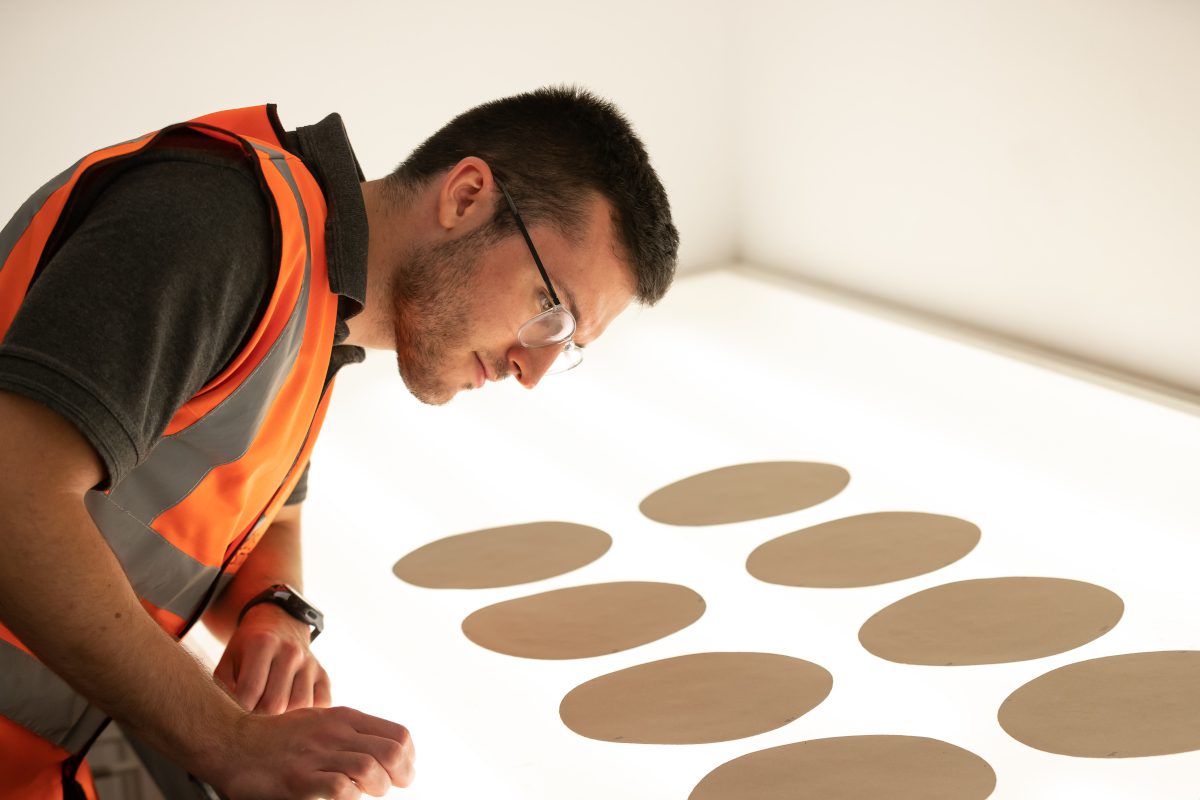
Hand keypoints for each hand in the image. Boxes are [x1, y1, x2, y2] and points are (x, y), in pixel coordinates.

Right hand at [204, 706, 414, 799]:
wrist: (230, 741)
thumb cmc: (278, 738)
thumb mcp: (320, 723)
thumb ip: (350, 734)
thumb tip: (382, 755)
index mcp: (345, 718)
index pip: (399, 735)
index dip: (409, 759)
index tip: (402, 774)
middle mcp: (335, 732)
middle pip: (392, 752)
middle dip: (402, 776)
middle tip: (391, 787)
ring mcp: (316, 755)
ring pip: (369, 769)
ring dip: (377, 787)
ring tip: (367, 793)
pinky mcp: (298, 779)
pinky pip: (338, 789)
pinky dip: (349, 797)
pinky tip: (343, 797)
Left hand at [215, 603, 331, 713]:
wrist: (279, 625)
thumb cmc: (247, 649)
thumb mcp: (228, 661)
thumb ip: (225, 688)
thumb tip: (235, 719)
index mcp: (263, 643)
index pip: (250, 690)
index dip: (238, 710)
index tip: (234, 716)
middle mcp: (291, 651)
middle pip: (276, 703)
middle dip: (259, 720)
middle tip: (250, 723)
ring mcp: (311, 663)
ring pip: (300, 706)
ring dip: (283, 721)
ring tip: (269, 721)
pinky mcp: (323, 675)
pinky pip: (322, 705)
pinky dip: (307, 716)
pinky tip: (291, 715)